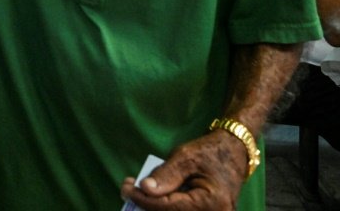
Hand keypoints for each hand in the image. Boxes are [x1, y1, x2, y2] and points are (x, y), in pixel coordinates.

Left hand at [119, 131, 246, 209]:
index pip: (168, 208)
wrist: (233, 154)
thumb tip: (144, 189)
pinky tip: (153, 196)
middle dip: (147, 205)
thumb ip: (166, 175)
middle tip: (128, 189)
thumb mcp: (186, 157)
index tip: (124, 188)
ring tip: (138, 191)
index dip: (143, 199)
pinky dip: (165, 206)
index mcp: (211, 203)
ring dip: (154, 207)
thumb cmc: (210, 153)